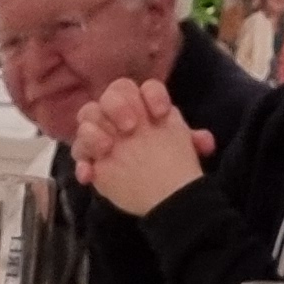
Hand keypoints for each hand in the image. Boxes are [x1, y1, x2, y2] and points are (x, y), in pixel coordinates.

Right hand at [68, 78, 212, 214]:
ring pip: (87, 118)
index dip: (152, 96)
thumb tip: (204, 142)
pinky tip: (89, 175)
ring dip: (93, 131)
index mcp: (146, 108)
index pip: (144, 88)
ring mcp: (103, 135)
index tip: (160, 115)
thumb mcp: (184, 150)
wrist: (164, 195)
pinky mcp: (91, 157)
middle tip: (130, 128)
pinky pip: (79, 152)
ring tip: (106, 149)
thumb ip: (191, 139)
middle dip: (118, 107)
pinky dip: (82, 162)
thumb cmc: (173, 165)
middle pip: (109, 96)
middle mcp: (121, 116)